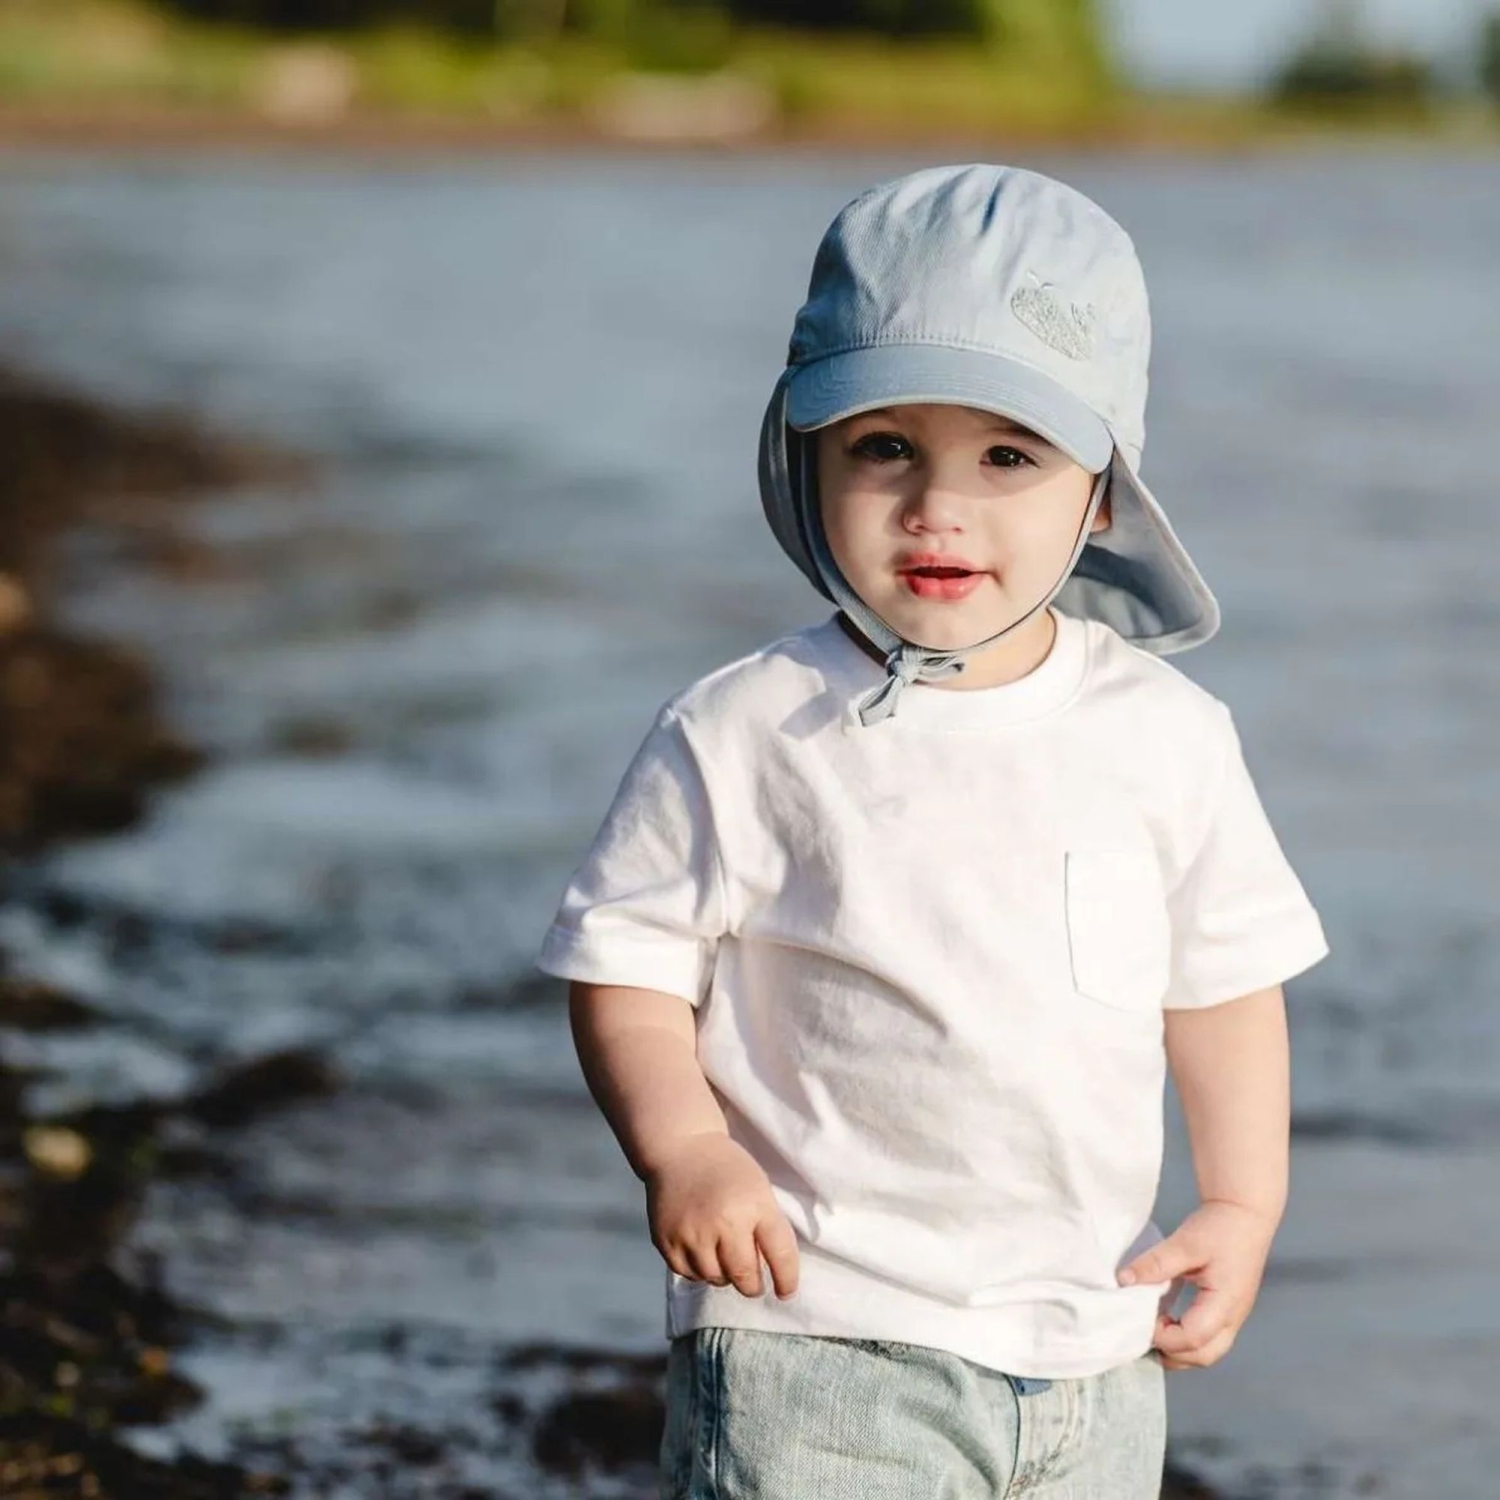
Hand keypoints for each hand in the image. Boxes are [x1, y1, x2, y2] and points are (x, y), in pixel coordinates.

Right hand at [644, 1132, 799, 1300]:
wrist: (680, 1147)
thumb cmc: (727, 1168)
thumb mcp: (758, 1189)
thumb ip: (766, 1228)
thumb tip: (771, 1273)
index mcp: (753, 1206)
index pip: (779, 1255)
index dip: (787, 1280)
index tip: (786, 1292)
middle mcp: (722, 1223)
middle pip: (744, 1276)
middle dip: (752, 1284)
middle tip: (752, 1282)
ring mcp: (691, 1234)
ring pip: (715, 1279)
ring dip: (724, 1275)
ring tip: (723, 1256)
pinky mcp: (666, 1241)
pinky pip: (688, 1274)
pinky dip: (699, 1270)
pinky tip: (701, 1250)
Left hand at [1115, 1199, 1279, 1370]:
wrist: (1246, 1214)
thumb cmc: (1220, 1228)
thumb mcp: (1185, 1243)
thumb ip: (1156, 1264)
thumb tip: (1124, 1280)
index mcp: (1225, 1303)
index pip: (1193, 1338)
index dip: (1164, 1336)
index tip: (1141, 1319)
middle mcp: (1234, 1317)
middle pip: (1204, 1356)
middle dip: (1172, 1353)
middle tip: (1145, 1331)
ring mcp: (1234, 1316)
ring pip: (1208, 1351)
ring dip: (1180, 1349)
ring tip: (1154, 1327)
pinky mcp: (1229, 1310)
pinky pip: (1209, 1338)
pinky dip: (1186, 1339)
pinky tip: (1167, 1320)